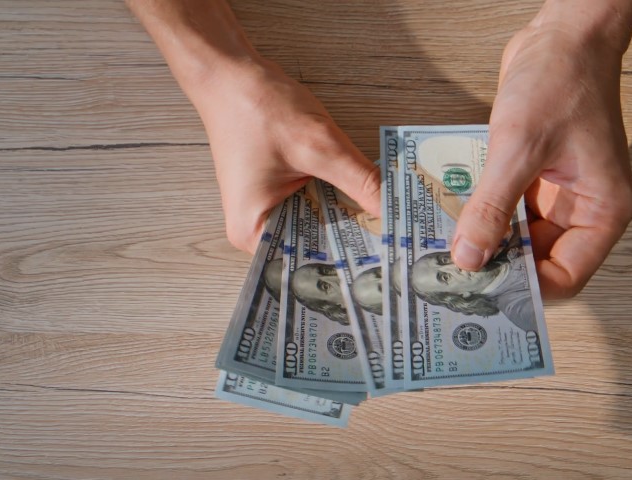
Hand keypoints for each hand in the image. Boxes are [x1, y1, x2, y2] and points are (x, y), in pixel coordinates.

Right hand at [125, 0, 380, 254]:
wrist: (231, 72)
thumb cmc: (256, 108)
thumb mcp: (318, 147)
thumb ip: (361, 182)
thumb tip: (398, 210)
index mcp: (255, 233)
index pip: (312, 263)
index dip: (352, 265)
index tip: (389, 265)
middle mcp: (258, 230)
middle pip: (318, 248)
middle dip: (356, 243)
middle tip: (401, 247)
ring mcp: (268, 211)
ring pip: (321, 226)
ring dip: (351, 219)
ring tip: (393, 227)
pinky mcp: (279, 193)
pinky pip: (317, 206)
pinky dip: (340, 200)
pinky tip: (368, 200)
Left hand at [452, 21, 631, 299]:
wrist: (562, 36)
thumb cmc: (562, 80)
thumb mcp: (520, 147)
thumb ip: (493, 207)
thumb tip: (469, 256)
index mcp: (603, 210)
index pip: (568, 275)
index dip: (529, 290)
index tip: (485, 291)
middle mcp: (584, 209)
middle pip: (540, 260)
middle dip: (500, 267)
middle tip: (456, 277)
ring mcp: (559, 195)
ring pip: (520, 238)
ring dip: (487, 242)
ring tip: (448, 253)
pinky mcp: (535, 178)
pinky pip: (508, 210)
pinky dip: (484, 216)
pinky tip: (454, 221)